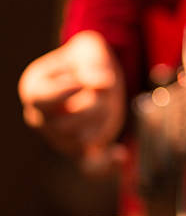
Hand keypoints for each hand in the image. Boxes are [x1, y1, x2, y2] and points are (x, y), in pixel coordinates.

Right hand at [18, 30, 126, 174]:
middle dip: (93, 104)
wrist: (99, 74)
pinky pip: (89, 167)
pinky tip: (121, 156)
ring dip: (104, 118)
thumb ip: (94, 62)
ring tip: (108, 99)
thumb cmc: (88, 58)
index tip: (81, 82)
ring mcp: (61, 137)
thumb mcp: (91, 49)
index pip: (41, 99)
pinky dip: (105, 166)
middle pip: (65, 124)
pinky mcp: (83, 149)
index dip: (62, 92)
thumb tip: (100, 84)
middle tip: (106, 85)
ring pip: (83, 140)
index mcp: (35, 88)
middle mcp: (42, 118)